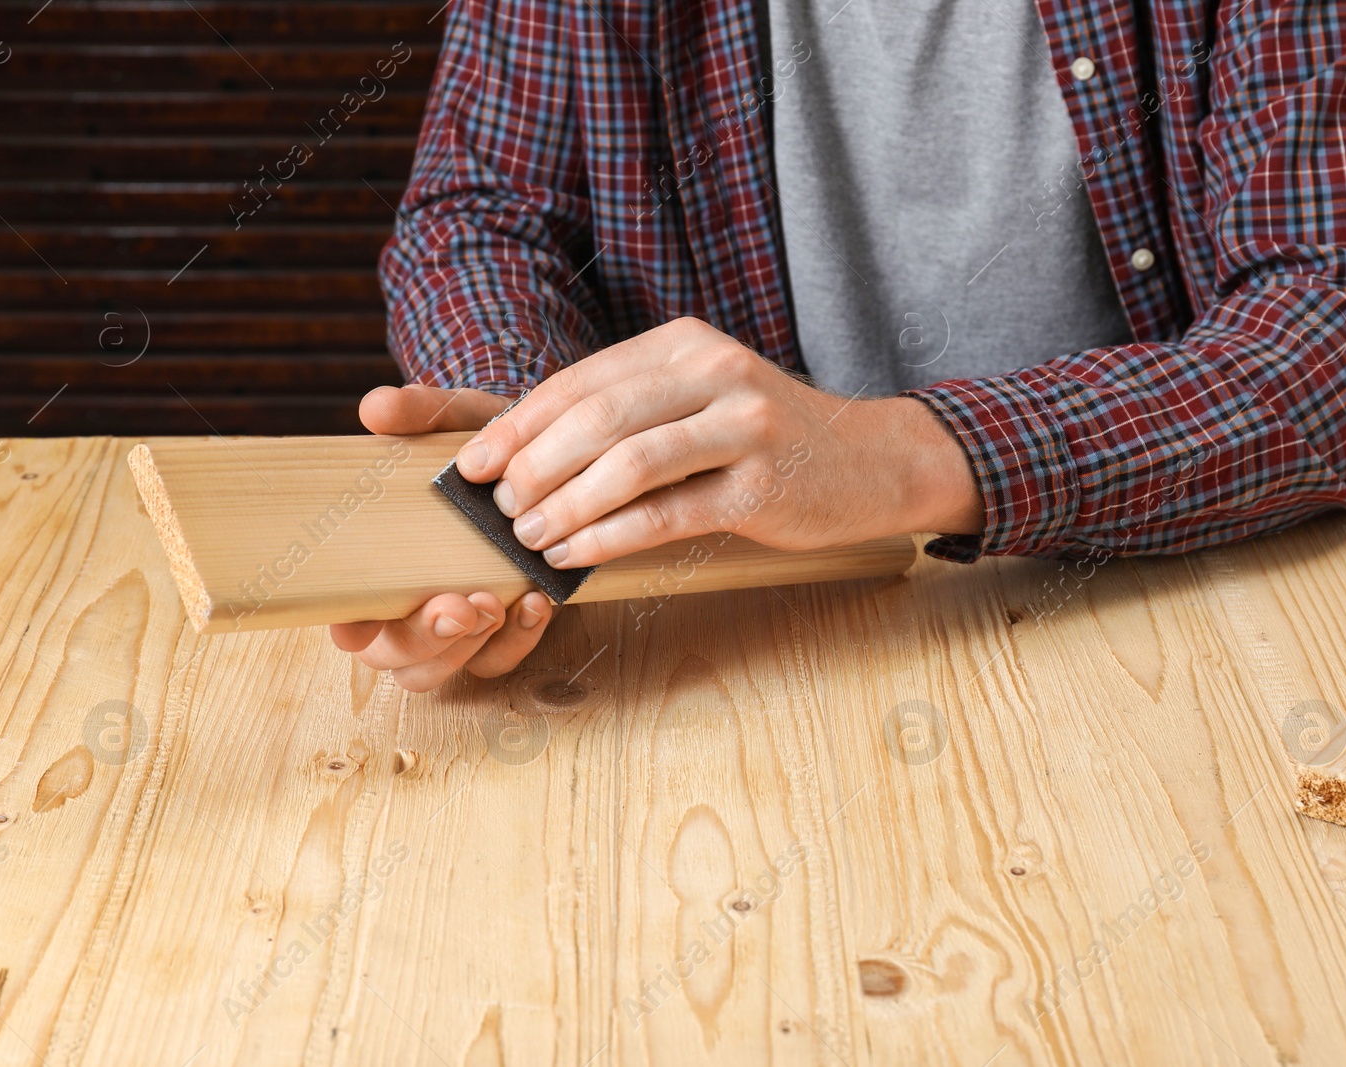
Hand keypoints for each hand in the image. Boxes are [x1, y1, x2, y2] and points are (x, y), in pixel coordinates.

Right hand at [328, 383, 558, 689]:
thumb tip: (377, 407)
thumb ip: (421, 413)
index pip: (344, 617)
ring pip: (440, 671)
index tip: (361, 619)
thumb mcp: (460, 421)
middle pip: (392, 657)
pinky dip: (519, 640)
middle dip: (423, 639)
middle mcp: (406, 605)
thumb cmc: (484, 449)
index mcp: (376, 565)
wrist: (548, 459)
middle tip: (460, 605)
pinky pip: (499, 661)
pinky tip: (537, 601)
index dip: (348, 627)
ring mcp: (453, 625)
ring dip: (468, 647)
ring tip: (495, 605)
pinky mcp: (501, 631)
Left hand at [452, 316, 983, 568]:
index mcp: (684, 346)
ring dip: (566, 504)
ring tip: (527, 536)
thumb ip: (631, 415)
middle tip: (495, 508)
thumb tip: (530, 456)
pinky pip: (669, 512)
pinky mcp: (764, 484)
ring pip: (629, 463)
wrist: (873, 462)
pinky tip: (577, 557)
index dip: (517, 423)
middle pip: (597, 416)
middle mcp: (713, 373)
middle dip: (532, 466)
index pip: (581, 381)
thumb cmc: (768, 442)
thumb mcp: (700, 403)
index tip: (472, 464)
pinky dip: (612, 537)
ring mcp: (744, 425)